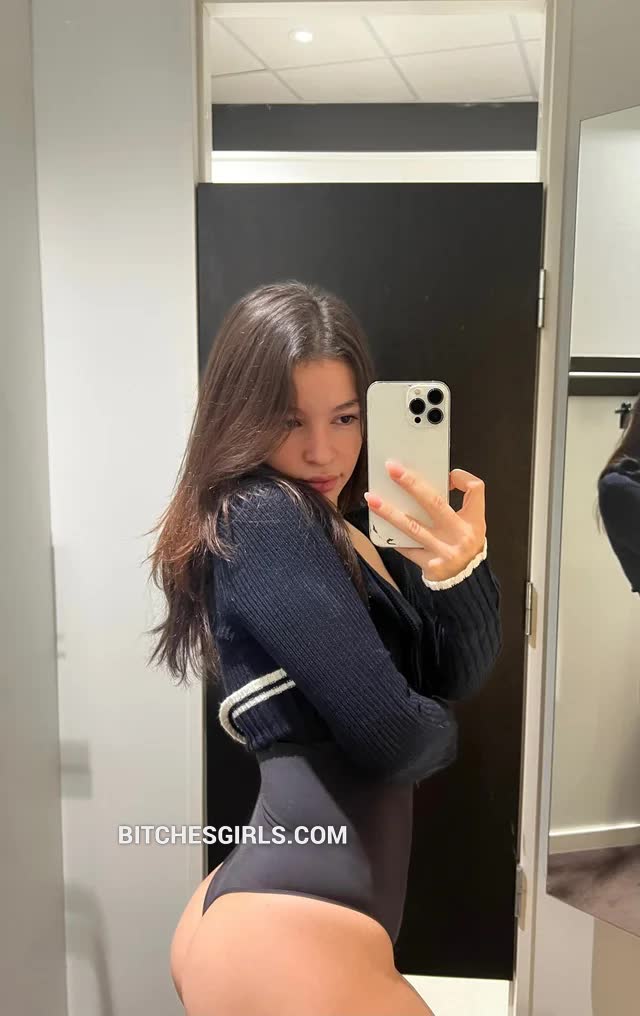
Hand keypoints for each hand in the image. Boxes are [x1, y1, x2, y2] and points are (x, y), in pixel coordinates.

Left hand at [364, 460, 486, 581]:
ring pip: (412, 527)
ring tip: (371, 498)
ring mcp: (445, 552)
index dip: (462, 478)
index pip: (475, 490)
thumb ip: (457, 502)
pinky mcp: (431, 566)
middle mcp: (461, 535)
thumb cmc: (463, 543)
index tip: (448, 473)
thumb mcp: (471, 523)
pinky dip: (392, 536)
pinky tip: (378, 525)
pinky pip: (407, 547)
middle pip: (435, 504)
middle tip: (392, 469)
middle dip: (412, 484)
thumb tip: (433, 482)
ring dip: (389, 512)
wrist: (465, 579)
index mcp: (474, 520)